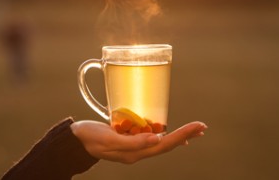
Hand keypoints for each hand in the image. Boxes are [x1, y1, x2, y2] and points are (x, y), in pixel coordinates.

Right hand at [71, 120, 206, 163]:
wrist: (76, 141)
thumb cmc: (90, 137)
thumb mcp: (109, 138)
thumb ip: (133, 142)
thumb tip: (157, 139)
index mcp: (135, 152)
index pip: (164, 144)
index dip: (182, 135)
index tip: (197, 127)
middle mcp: (137, 151)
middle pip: (167, 144)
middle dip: (185, 135)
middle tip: (202, 127)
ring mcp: (134, 146)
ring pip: (161, 141)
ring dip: (178, 135)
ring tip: (192, 130)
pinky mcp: (129, 139)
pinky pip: (150, 137)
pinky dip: (163, 133)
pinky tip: (167, 130)